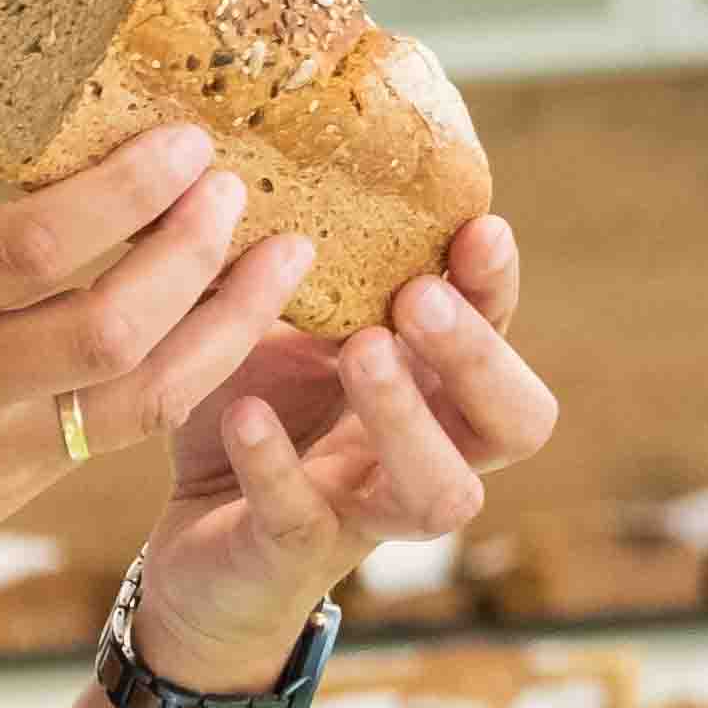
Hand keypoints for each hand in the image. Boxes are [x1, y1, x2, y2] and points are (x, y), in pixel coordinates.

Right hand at [0, 85, 309, 637]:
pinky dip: (191, 373)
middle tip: (236, 185)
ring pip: (138, 394)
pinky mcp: (9, 493)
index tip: (184, 140)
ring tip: (281, 254)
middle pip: (103, 325)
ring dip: (224, 322)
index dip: (123, 195)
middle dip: (191, 252)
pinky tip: (231, 322)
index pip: (25, 247)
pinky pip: (123, 432)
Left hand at [131, 220, 561, 688]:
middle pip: (516, 421)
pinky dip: (275, 464)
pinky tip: (244, 416)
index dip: (498, 286)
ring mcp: (368, 511)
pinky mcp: (294, 553)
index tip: (477, 228)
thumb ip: (289, 263)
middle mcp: (428, 452)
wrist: (192, 529)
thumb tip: (265, 154)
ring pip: (442, 493)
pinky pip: (302, 516)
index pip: (500, 331)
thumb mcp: (267, 323)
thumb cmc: (254, 408)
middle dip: (477, 355)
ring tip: (359, 352)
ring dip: (407, 420)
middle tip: (417, 298)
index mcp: (433, 384)